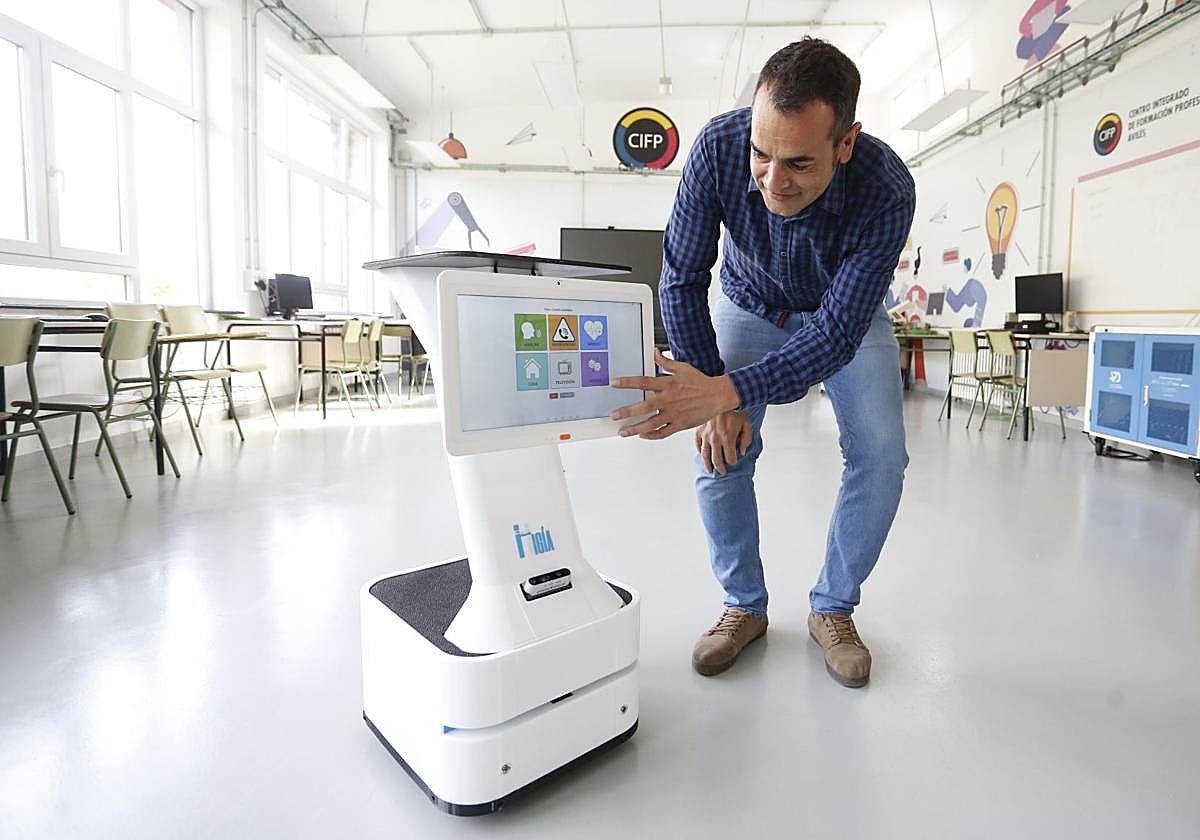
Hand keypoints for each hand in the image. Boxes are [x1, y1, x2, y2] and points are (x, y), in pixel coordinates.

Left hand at [609, 349, 739, 439]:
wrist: (718, 395)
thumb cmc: (700, 381)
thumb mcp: (682, 367)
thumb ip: (665, 361)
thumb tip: (655, 352)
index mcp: (668, 384)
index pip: (644, 382)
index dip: (628, 382)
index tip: (614, 383)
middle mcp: (669, 400)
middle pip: (644, 407)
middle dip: (627, 411)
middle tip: (614, 415)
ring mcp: (674, 413)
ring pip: (651, 424)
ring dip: (635, 429)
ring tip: (623, 432)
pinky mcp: (680, 424)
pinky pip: (663, 432)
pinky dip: (652, 435)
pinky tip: (642, 435)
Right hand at [695, 411, 751, 474]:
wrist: (721, 397)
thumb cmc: (735, 410)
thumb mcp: (746, 424)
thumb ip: (746, 439)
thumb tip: (742, 452)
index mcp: (728, 437)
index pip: (730, 458)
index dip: (733, 462)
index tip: (734, 462)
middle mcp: (715, 439)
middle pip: (717, 460)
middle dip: (721, 469)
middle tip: (723, 472)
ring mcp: (705, 435)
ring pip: (705, 456)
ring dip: (708, 465)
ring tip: (710, 470)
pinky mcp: (699, 431)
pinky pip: (698, 444)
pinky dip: (700, 451)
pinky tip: (702, 454)